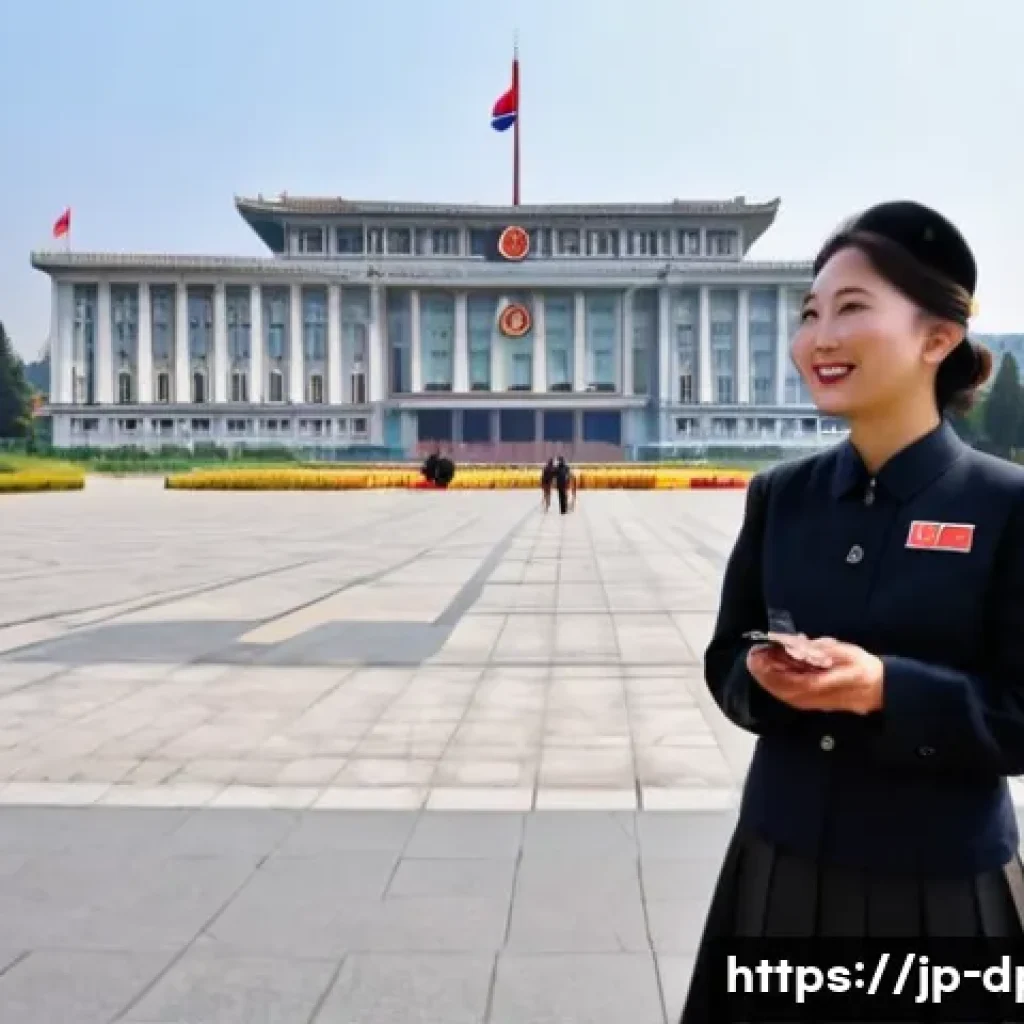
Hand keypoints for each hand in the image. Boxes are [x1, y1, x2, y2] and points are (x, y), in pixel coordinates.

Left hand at [746, 637, 883, 714]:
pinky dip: (778, 685)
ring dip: (769, 679)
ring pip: (783, 694)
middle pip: (781, 688)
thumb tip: (796, 642)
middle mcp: (813, 697)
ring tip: (759, 663)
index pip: (788, 679)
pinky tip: (772, 675)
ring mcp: (813, 703)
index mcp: (820, 683)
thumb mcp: (843, 652)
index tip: (759, 653)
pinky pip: (790, 696)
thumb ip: (818, 648)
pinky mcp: (814, 703)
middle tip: (754, 656)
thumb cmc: (863, 668)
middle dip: (764, 672)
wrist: (880, 689)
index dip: (770, 668)